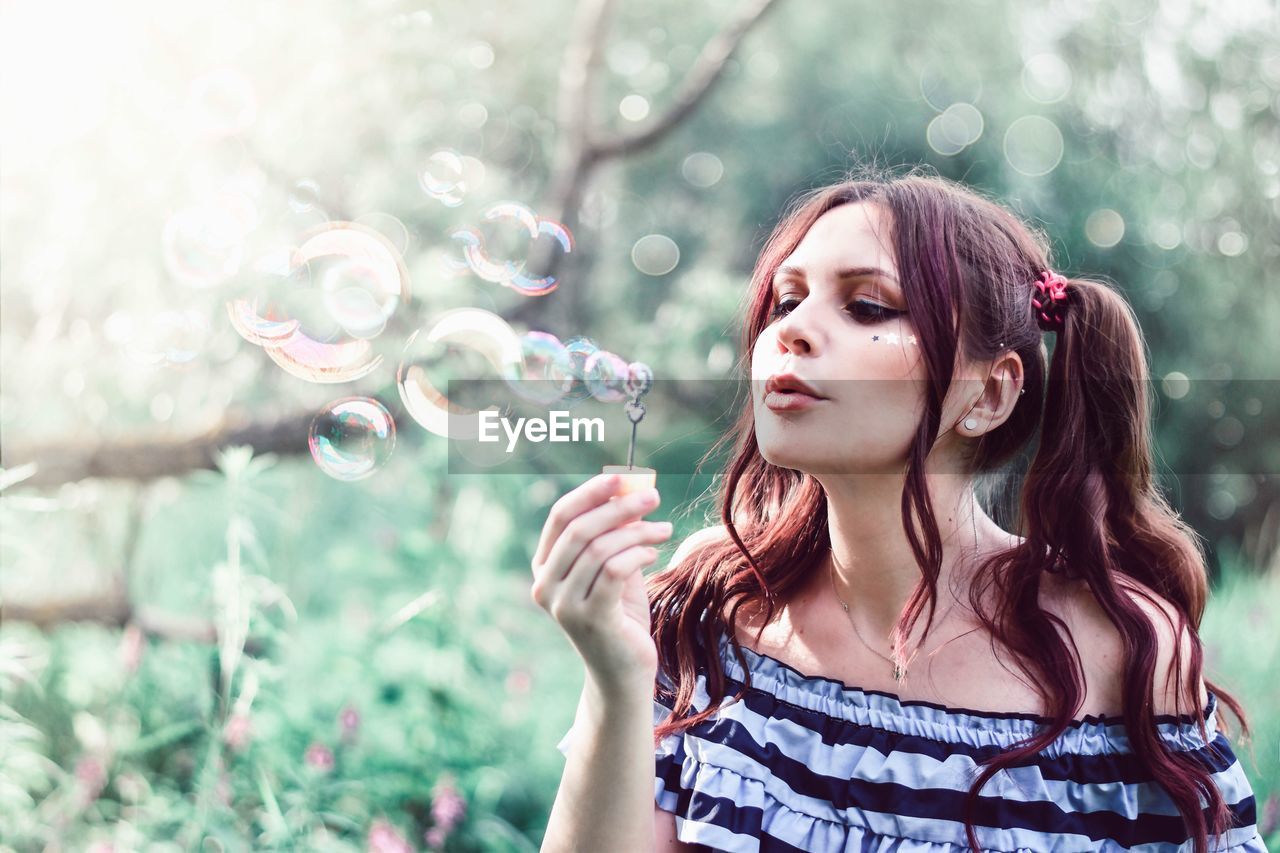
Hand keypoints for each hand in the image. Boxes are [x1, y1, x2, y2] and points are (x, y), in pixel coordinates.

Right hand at [530, 473, 672, 698]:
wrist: (624, 672)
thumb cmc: (620, 615)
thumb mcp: (615, 568)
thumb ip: (616, 534)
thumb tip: (631, 489)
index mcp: (545, 567)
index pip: (561, 517)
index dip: (590, 492)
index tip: (622, 478)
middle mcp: (546, 585)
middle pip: (580, 528)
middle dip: (619, 507)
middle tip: (653, 497)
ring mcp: (563, 604)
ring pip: (600, 548)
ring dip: (638, 532)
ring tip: (664, 530)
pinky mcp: (589, 619)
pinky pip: (613, 570)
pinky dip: (637, 554)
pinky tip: (654, 554)